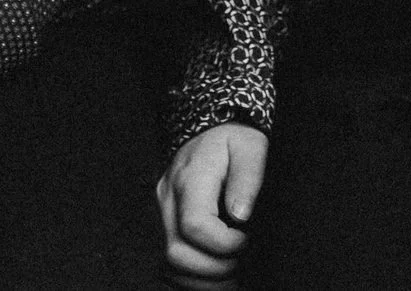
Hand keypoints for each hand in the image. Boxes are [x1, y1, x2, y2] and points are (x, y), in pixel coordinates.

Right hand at [157, 123, 266, 288]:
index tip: (246, 239)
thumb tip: (241, 215)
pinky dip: (192, 276)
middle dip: (214, 268)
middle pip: (176, 253)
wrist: (208, 133)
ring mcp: (160, 215)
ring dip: (203, 278)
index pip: (195, 225)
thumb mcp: (250, 146)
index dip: (224, 243)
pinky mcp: (162, 227)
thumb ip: (248, 177)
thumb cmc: (232, 139)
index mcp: (189, 179)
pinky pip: (168, 265)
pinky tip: (216, 271)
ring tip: (232, 270)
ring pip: (169, 265)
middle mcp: (167, 200)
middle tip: (241, 260)